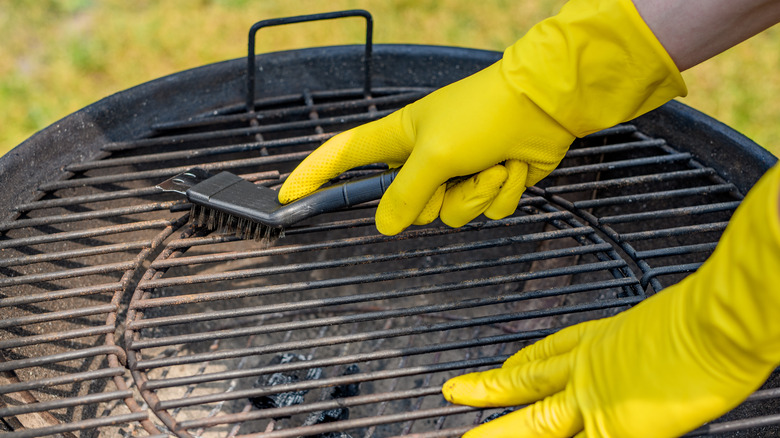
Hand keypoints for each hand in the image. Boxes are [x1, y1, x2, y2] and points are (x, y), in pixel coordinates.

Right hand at [279, 0, 685, 235]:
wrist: (546, 105)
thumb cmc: (485, 112)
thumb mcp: (435, 153)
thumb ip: (405, 194)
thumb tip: (385, 226)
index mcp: (399, 138)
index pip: (343, 158)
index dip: (314, 176)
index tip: (289, 197)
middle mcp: (423, 157)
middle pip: (408, 206)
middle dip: (439, 196)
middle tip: (457, 170)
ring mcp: (456, 172)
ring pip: (451, 214)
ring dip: (477, 194)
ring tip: (494, 163)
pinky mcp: (486, 183)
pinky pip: (484, 211)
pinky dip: (501, 193)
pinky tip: (512, 166)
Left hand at [442, 164, 779, 437]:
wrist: (719, 323)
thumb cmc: (710, 316)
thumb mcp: (667, 325)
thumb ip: (647, 346)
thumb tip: (655, 356)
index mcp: (604, 339)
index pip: (551, 351)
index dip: (522, 361)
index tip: (504, 366)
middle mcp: (591, 367)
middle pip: (527, 382)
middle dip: (488, 389)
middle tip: (454, 391)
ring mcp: (597, 399)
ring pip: (534, 421)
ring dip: (499, 433)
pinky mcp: (613, 428)